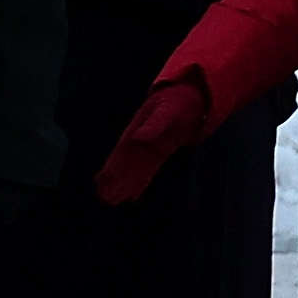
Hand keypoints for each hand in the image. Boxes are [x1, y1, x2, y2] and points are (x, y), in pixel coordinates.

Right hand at [95, 75, 217, 203]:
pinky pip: (149, 169)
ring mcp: (151, 146)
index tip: (101, 181)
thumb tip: (137, 138)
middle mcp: (141, 140)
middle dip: (116, 181)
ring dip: (126, 184)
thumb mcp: (168, 110)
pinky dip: (141, 181)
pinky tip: (134, 194)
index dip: (112, 167)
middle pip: (126, 164)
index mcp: (138, 129)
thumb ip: (154, 124)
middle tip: (104, 199)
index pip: (122, 152)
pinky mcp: (163, 150)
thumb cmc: (180, 99)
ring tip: (114, 201)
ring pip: (136, 169)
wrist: (195, 96)